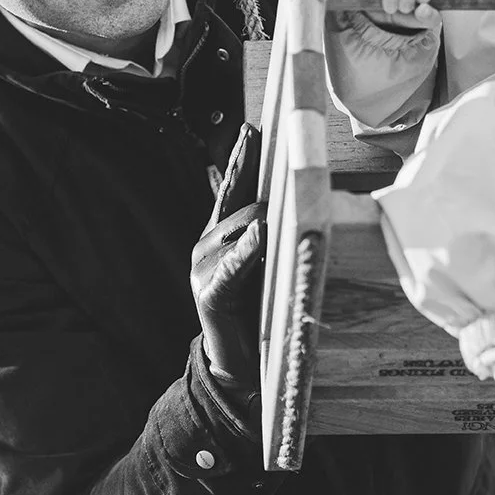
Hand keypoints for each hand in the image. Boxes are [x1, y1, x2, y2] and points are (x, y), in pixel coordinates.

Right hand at [191, 123, 264, 393]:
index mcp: (220, 235)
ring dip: (264, 228)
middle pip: (245, 209)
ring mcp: (203, 268)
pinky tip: (260, 233)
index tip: (252, 127)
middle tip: (290, 202)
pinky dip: (247, 249)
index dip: (242, 158)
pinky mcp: (210, 293)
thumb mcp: (265, 261)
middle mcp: (206, 245)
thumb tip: (291, 199)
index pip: (232, 188)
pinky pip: (233, 265)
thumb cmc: (261, 308)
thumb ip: (269, 231)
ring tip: (279, 227)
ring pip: (242, 231)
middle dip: (269, 205)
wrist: (240, 367)